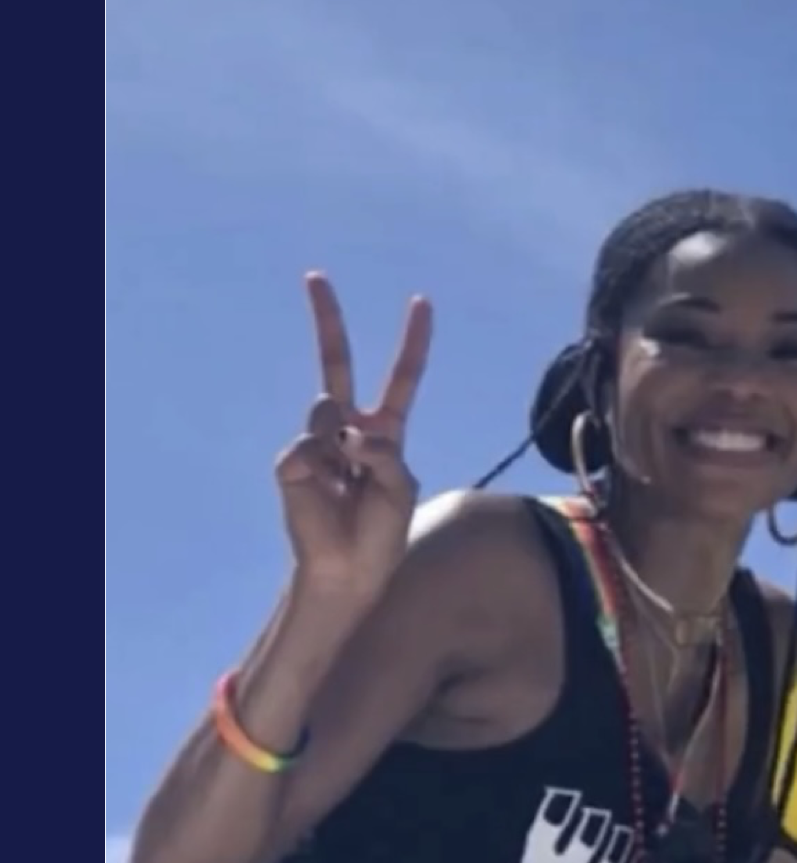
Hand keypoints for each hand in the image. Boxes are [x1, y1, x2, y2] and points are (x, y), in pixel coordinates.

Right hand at [275, 272, 432, 599]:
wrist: (349, 569)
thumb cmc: (380, 530)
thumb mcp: (401, 487)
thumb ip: (384, 452)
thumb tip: (349, 431)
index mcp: (385, 430)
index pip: (400, 378)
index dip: (412, 342)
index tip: (420, 302)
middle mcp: (348, 428)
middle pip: (337, 364)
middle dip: (327, 320)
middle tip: (315, 276)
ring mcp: (317, 442)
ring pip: (327, 412)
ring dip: (345, 447)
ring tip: (348, 485)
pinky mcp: (292, 462)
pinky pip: (308, 448)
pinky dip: (322, 470)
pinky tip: (324, 494)